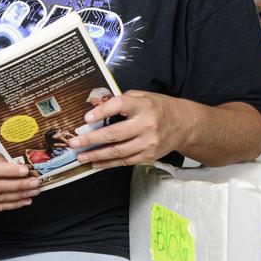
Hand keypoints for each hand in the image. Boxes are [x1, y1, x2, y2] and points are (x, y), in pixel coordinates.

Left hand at [68, 90, 188, 169]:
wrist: (185, 124)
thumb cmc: (159, 108)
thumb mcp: (142, 96)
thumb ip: (119, 99)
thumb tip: (93, 104)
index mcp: (143, 105)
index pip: (119, 106)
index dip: (101, 112)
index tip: (86, 118)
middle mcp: (147, 125)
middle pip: (115, 134)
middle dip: (91, 139)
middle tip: (75, 142)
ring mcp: (148, 143)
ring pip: (117, 151)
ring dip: (96, 155)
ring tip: (81, 156)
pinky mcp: (149, 156)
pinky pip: (125, 161)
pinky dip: (108, 164)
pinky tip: (96, 163)